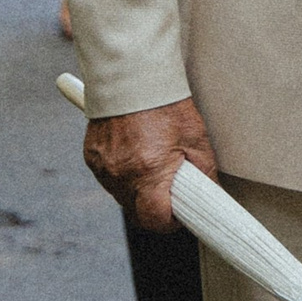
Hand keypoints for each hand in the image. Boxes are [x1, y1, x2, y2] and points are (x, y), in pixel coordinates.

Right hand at [85, 97, 216, 232]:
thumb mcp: (196, 139)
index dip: (171, 222)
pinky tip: (136, 155)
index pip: (155, 219)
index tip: (181, 214)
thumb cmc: (167, 105)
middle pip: (137, 212)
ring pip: (122, 197)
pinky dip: (123, 175)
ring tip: (154, 165)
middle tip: (171, 192)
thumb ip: (204, 172)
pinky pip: (110, 179)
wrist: (132, 78)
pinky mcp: (91, 158)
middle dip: (155, 208)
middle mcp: (121, 174)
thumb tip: (209, 197)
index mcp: (149, 172)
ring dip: (139, 191)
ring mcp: (103, 167)